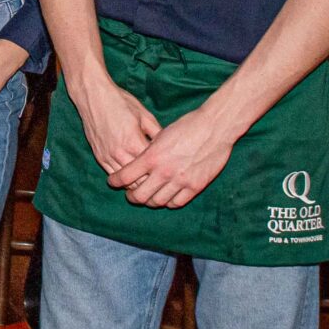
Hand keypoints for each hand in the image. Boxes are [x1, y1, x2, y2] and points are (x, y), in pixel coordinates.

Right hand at [69, 69, 159, 175]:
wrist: (94, 96)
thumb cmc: (120, 102)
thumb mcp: (145, 115)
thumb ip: (157, 134)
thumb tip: (167, 148)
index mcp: (133, 142)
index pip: (151, 167)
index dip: (161, 169)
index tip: (168, 168)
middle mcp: (119, 153)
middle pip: (139, 179)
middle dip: (150, 180)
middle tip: (159, 176)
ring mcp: (107, 157)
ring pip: (125, 182)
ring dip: (137, 182)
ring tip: (147, 178)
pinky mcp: (99, 157)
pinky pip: (113, 175)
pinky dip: (123, 179)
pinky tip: (132, 174)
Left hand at [109, 109, 237, 208]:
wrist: (215, 128)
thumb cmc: (187, 126)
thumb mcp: (161, 135)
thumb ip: (149, 152)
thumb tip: (136, 163)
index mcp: (152, 157)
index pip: (125, 176)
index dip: (115, 181)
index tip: (113, 182)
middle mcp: (164, 172)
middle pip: (139, 196)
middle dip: (131, 196)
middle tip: (130, 194)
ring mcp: (180, 181)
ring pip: (157, 202)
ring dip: (150, 201)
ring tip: (148, 196)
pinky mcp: (195, 187)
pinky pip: (176, 203)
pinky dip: (168, 202)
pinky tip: (166, 197)